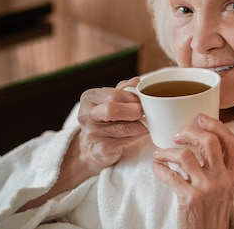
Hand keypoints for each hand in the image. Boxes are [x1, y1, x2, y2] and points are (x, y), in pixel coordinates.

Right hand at [19, 78, 148, 211]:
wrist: (87, 152)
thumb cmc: (103, 122)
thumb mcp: (108, 102)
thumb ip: (122, 90)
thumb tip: (138, 80)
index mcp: (89, 98)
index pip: (112, 92)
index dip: (131, 95)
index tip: (143, 99)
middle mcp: (86, 115)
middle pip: (111, 109)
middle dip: (132, 110)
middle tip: (144, 112)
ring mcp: (90, 135)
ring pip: (120, 127)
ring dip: (139, 126)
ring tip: (147, 124)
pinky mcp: (99, 151)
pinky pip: (122, 143)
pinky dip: (135, 138)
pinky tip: (142, 135)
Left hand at [152, 114, 233, 228]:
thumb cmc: (213, 213)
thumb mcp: (224, 188)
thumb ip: (218, 167)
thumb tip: (202, 141)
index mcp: (232, 174)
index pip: (232, 142)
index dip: (216, 125)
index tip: (201, 118)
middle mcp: (222, 179)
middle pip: (209, 142)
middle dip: (191, 132)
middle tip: (178, 134)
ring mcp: (206, 188)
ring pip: (186, 156)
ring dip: (167, 151)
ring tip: (160, 153)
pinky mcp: (190, 199)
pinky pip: (171, 175)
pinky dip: (160, 168)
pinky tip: (157, 167)